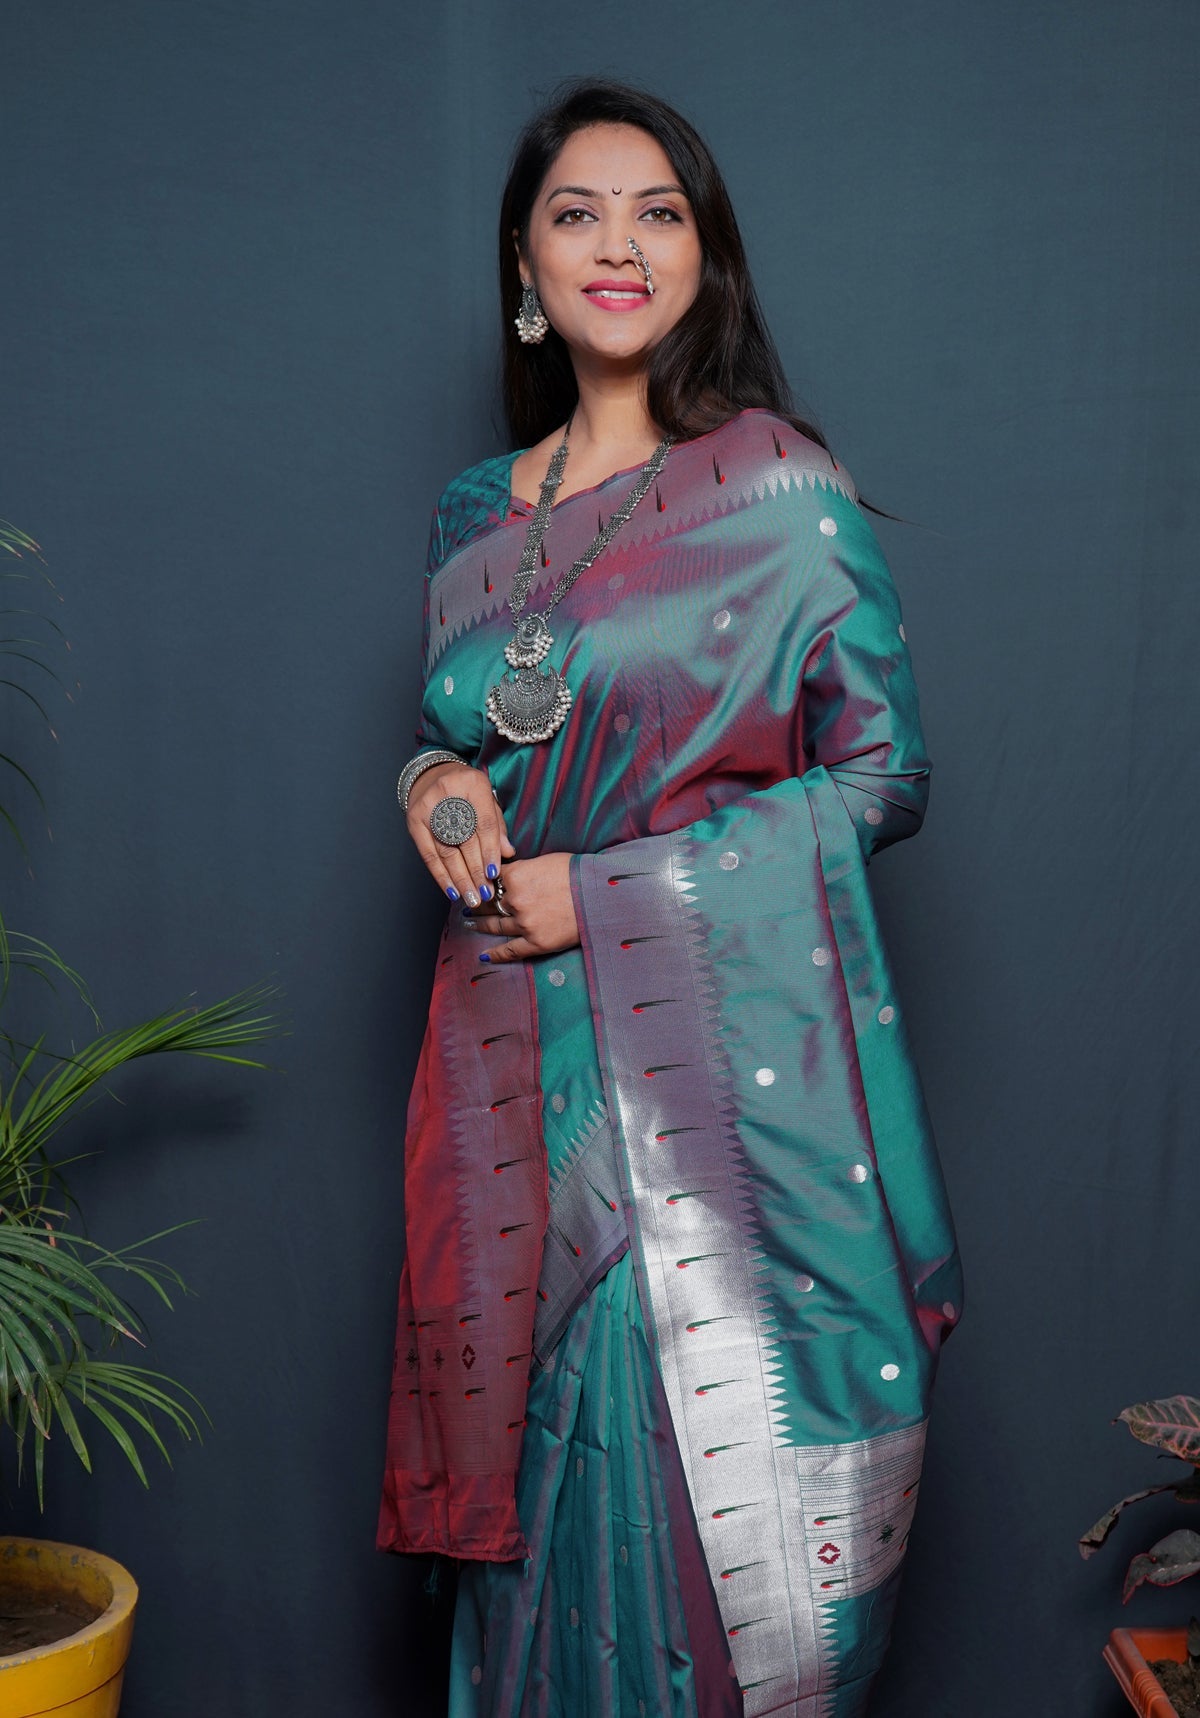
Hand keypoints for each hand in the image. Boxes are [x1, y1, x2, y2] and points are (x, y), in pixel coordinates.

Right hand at [407, 762, 515, 907]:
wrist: (431, 774)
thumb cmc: (465, 789)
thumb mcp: (487, 798)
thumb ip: (497, 824)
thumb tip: (508, 852)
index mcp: (473, 784)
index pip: (484, 823)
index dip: (490, 851)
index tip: (495, 873)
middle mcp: (447, 795)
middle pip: (464, 840)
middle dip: (477, 871)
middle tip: (486, 893)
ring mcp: (427, 809)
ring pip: (446, 851)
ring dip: (460, 879)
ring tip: (472, 897)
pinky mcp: (414, 823)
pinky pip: (429, 855)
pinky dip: (441, 876)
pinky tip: (452, 891)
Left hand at [463, 852, 579, 962]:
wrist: (600, 895)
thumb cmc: (577, 873)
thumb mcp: (545, 861)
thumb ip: (523, 869)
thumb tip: (511, 874)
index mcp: (515, 876)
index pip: (491, 879)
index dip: (482, 883)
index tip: (477, 886)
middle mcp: (515, 900)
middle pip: (488, 903)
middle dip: (476, 904)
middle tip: (466, 906)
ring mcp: (524, 923)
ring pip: (495, 926)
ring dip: (480, 925)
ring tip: (469, 924)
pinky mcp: (536, 943)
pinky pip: (510, 951)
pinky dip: (496, 954)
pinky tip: (484, 956)